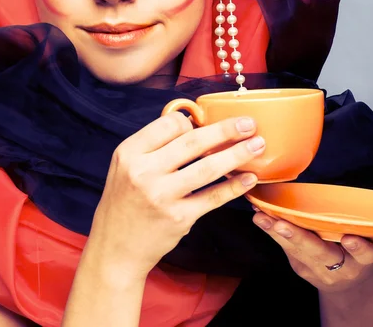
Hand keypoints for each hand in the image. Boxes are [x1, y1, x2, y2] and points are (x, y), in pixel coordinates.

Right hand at [88, 112, 263, 282]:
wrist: (115, 249)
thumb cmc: (125, 201)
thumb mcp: (126, 165)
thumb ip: (154, 145)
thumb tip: (195, 124)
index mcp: (130, 152)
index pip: (169, 124)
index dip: (191, 122)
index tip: (206, 123)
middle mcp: (144, 172)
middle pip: (193, 142)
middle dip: (227, 130)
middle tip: (250, 123)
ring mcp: (162, 196)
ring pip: (208, 168)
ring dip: (238, 154)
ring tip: (258, 145)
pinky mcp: (179, 218)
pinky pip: (213, 197)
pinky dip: (234, 186)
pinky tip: (248, 178)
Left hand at [252, 191, 372, 293]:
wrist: (350, 282)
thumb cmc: (370, 248)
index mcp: (365, 256)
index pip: (365, 254)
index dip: (360, 246)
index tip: (351, 236)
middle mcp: (339, 263)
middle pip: (321, 253)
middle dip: (303, 240)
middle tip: (286, 225)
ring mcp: (316, 264)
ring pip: (296, 250)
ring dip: (278, 234)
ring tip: (264, 218)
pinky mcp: (298, 260)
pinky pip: (283, 246)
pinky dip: (270, 231)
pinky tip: (258, 216)